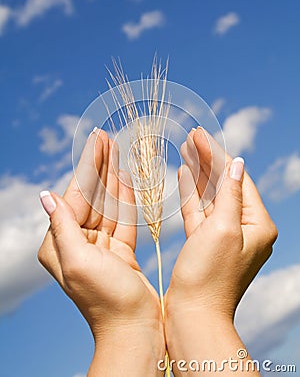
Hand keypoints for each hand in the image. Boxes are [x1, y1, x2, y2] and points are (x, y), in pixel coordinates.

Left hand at [38, 129, 164, 375]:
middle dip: (99, 165)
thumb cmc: (107, 300)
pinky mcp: (119, 250)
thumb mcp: (79, 261)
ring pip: (107, 203)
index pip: (75, 195)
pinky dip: (125, 197)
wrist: (135, 329)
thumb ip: (63, 226)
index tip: (97, 140)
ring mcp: (99, 245)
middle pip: (90, 195)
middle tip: (107, 137)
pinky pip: (121, 217)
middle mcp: (77, 242)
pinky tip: (128, 177)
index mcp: (60, 244)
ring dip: (112, 176)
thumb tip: (45, 196)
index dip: (87, 165)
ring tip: (118, 149)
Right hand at [165, 127, 277, 374]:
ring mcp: (224, 235)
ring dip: (198, 172)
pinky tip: (183, 174)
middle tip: (192, 136)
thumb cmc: (209, 275)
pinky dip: (191, 193)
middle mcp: (244, 228)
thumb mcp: (222, 228)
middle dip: (208, 159)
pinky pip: (200, 211)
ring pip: (211, 196)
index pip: (237, 178)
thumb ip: (230, 194)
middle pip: (225, 184)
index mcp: (257, 224)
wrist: (192, 315)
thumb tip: (237, 163)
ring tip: (186, 148)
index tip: (200, 134)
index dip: (218, 155)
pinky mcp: (206, 242)